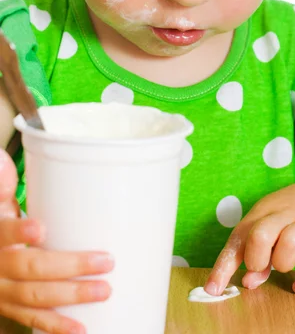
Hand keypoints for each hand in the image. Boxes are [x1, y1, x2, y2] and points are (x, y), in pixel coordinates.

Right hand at [0, 149, 113, 333]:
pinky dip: (55, 327)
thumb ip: (4, 182)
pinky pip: (32, 319)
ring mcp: (2, 291)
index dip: (19, 233)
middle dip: (69, 267)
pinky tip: (80, 330)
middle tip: (106, 262)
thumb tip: (6, 157)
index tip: (40, 227)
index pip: (2, 234)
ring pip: (35, 297)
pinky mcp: (9, 306)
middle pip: (30, 268)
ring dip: (71, 297)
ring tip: (103, 290)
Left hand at [204, 176, 294, 295]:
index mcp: (260, 214)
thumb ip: (253, 251)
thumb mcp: (266, 223)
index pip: (237, 239)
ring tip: (283, 265)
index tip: (212, 289)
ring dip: (283, 263)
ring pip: (290, 243)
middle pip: (260, 235)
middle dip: (256, 260)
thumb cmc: (287, 216)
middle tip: (259, 267)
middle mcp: (282, 217)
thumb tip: (249, 282)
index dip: (223, 267)